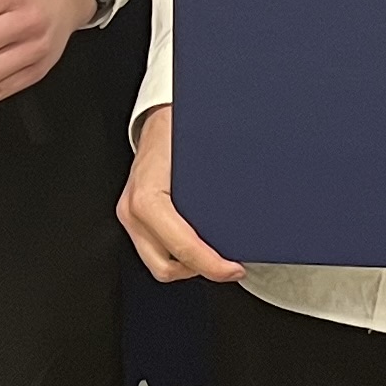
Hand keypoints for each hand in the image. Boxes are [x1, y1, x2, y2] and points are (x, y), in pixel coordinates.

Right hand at [115, 106, 243, 284]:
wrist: (159, 115)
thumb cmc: (180, 127)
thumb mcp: (204, 151)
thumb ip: (220, 183)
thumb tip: (255, 208)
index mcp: (148, 197)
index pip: (181, 246)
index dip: (211, 265)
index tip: (234, 268)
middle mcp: (133, 210)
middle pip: (165, 266)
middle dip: (200, 270)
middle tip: (230, 266)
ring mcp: (130, 216)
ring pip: (159, 263)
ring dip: (188, 265)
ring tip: (216, 257)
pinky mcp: (135, 218)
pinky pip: (156, 249)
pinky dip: (179, 254)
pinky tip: (202, 244)